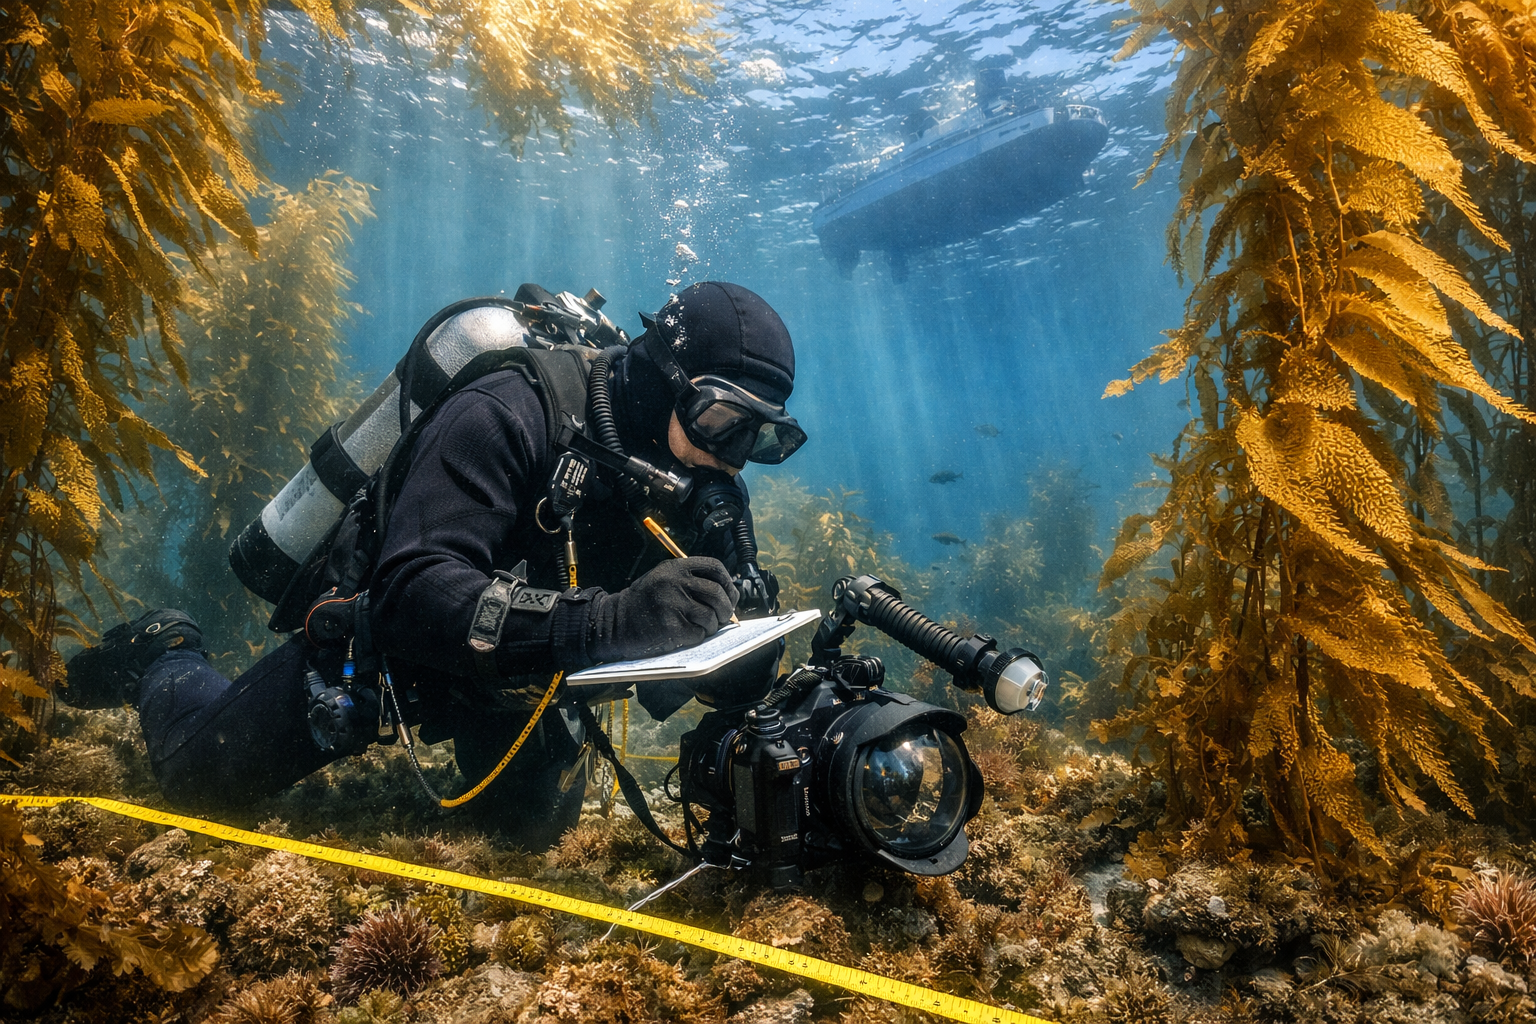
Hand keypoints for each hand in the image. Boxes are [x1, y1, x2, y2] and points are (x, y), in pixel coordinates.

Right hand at [589, 557, 737, 662]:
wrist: (613, 623)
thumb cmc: (643, 604)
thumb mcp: (664, 581)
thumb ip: (690, 581)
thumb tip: (726, 595)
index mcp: (675, 567)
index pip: (714, 568)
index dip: (728, 583)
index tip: (729, 595)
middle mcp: (674, 582)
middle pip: (717, 593)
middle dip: (726, 609)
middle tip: (722, 618)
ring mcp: (672, 604)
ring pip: (710, 617)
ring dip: (710, 627)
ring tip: (700, 628)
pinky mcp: (670, 627)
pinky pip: (698, 634)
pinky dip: (696, 638)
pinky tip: (683, 635)